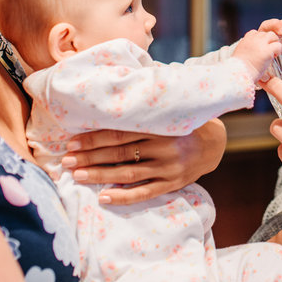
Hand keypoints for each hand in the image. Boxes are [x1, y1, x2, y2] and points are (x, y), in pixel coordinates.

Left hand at [59, 119, 226, 204]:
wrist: (214, 143)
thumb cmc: (182, 121)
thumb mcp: (168, 108)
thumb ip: (144, 103)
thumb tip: (116, 84)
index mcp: (160, 125)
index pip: (120, 133)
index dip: (94, 138)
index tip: (72, 142)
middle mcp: (164, 147)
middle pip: (120, 153)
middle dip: (90, 157)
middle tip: (67, 161)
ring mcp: (168, 167)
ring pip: (128, 174)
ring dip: (100, 175)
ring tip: (78, 176)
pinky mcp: (172, 183)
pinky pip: (145, 192)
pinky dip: (124, 197)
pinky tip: (104, 197)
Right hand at [231, 29, 280, 78]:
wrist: (239, 74)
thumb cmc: (239, 68)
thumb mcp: (240, 54)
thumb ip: (247, 49)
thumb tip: (253, 53)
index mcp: (246, 39)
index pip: (255, 33)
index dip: (260, 40)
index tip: (260, 48)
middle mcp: (253, 38)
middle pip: (265, 33)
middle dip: (268, 40)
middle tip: (269, 50)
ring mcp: (261, 43)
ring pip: (273, 36)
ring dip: (274, 43)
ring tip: (272, 53)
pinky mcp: (268, 50)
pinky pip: (278, 45)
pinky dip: (278, 50)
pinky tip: (274, 56)